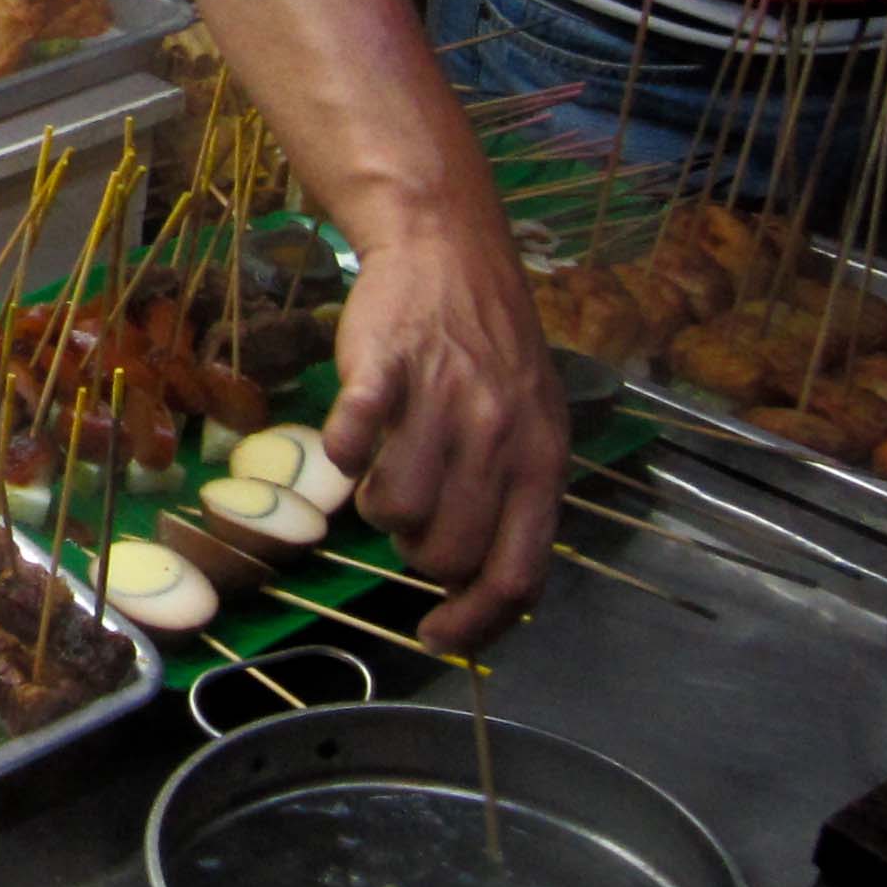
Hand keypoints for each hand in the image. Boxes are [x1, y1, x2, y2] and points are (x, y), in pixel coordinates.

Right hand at [323, 220, 566, 651]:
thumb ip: (512, 495)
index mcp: (542, 460)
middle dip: (418, 554)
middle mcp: (500, 438)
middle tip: (411, 519)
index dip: (474, 624)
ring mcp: (443, 402)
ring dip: (380, 507)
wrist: (447, 248)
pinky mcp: (386, 369)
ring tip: (385, 471)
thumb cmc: (488, 346)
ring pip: (397, 510)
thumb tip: (474, 579)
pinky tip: (350, 441)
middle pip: (448, 552)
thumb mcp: (530, 422)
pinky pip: (353, 442)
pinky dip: (344, 454)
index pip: (516, 575)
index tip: (437, 638)